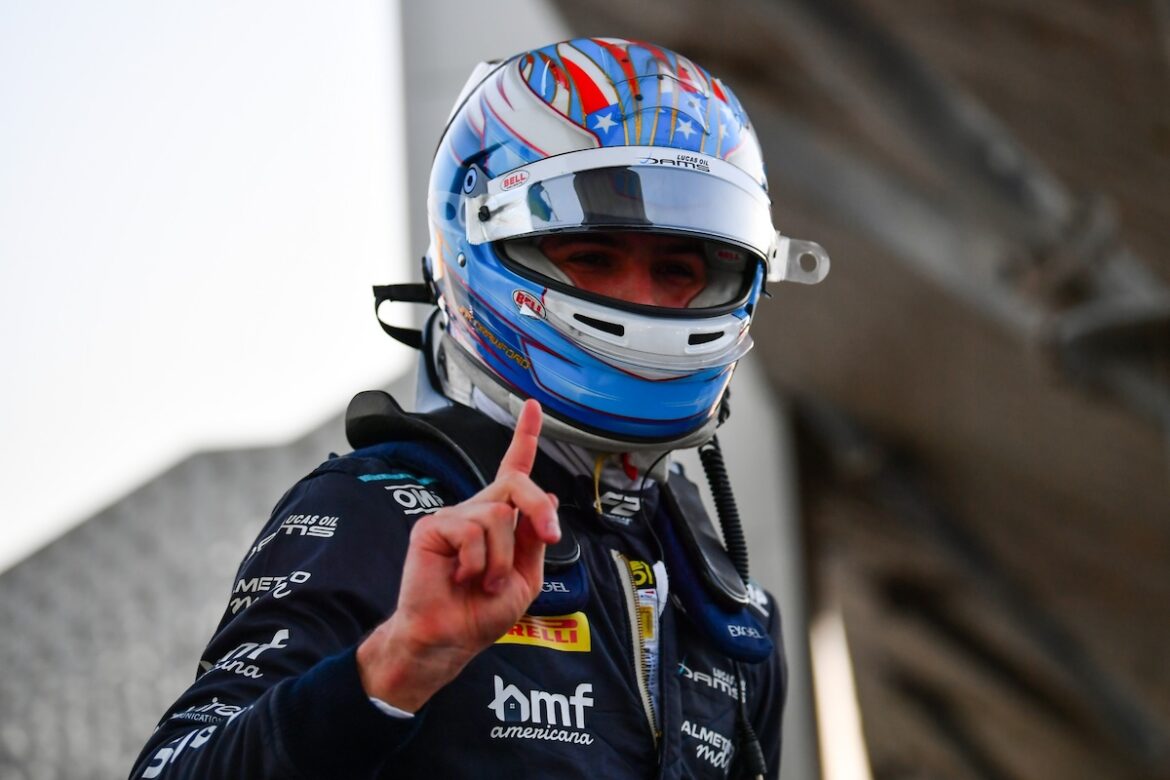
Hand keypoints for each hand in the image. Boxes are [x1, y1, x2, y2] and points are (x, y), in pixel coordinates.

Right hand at [357, 399, 559, 710]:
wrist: (449, 638)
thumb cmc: (481, 612)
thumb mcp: (525, 577)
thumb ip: (534, 538)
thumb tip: (550, 500)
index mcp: (500, 520)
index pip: (513, 470)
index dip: (524, 436)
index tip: (534, 406)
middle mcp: (476, 511)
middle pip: (517, 485)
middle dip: (539, 508)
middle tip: (549, 537)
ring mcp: (453, 516)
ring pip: (499, 516)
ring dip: (501, 559)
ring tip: (483, 581)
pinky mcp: (432, 527)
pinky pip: (472, 532)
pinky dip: (477, 563)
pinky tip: (460, 576)